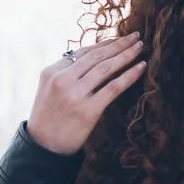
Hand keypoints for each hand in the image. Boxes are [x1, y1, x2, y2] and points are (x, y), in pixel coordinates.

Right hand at [25, 34, 145, 155]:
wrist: (43, 147)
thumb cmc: (48, 118)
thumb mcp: (48, 89)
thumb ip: (65, 73)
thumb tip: (93, 59)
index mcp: (51, 71)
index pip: (82, 52)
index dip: (104, 44)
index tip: (119, 39)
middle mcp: (62, 80)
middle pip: (96, 56)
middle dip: (119, 44)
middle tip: (136, 36)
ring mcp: (75, 95)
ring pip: (106, 68)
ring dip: (126, 55)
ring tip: (140, 47)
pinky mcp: (88, 111)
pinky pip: (114, 88)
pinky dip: (129, 75)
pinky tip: (140, 67)